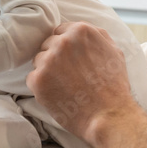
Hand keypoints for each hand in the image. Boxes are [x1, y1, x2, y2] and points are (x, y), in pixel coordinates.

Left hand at [28, 21, 134, 141]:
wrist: (108, 116)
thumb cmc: (114, 87)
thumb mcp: (113, 51)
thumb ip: (96, 35)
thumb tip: (79, 31)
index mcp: (80, 31)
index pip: (60, 32)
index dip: (65, 47)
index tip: (71, 61)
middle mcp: (62, 42)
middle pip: (47, 45)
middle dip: (55, 58)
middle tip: (69, 76)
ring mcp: (48, 60)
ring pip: (39, 61)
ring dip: (47, 72)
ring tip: (65, 86)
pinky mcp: (38, 80)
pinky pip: (32, 78)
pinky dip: (42, 87)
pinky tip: (58, 95)